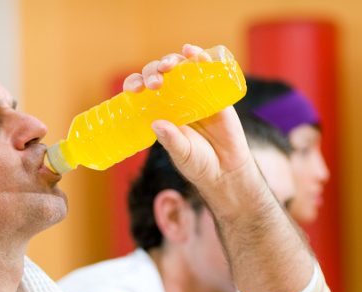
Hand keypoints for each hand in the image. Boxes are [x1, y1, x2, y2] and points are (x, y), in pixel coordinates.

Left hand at [123, 44, 250, 188]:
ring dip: (171, 61)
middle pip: (160, 75)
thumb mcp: (182, 154)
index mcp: (160, 111)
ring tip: (168, 66)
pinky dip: (198, 57)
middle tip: (155, 84)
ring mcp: (195, 93)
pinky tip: (190, 52)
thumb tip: (157, 124)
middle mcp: (175, 99)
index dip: (135, 84)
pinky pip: (206, 70)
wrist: (226, 169)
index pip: (142, 91)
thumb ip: (171, 140)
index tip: (134, 90)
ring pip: (180, 68)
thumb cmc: (198, 163)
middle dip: (153, 73)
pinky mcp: (215, 92)